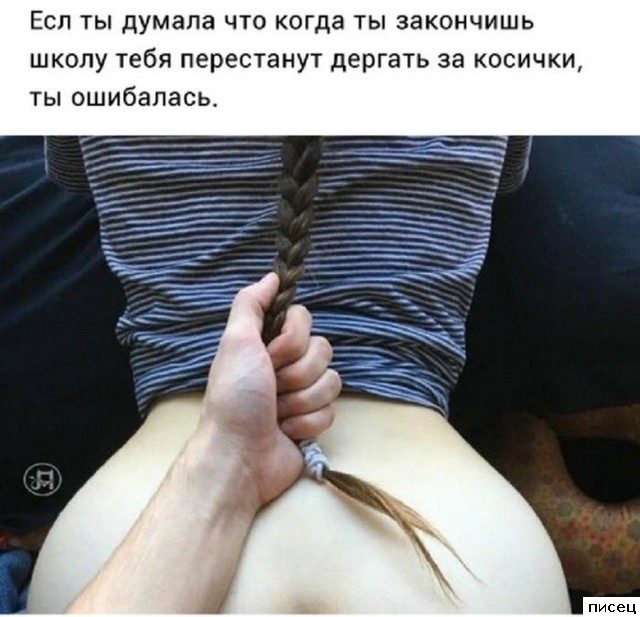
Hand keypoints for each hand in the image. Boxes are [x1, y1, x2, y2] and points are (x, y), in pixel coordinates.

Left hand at [199, 273, 340, 507]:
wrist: (240, 456)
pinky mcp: (314, 421)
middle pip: (323, 351)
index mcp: (270, 344)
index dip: (292, 339)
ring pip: (332, 382)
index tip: (270, 356)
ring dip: (300, 401)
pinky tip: (287, 432)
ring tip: (277, 414)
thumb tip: (273, 276)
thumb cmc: (235, 398)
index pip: (305, 321)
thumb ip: (251, 304)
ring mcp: (303, 393)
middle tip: (271, 389)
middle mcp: (288, 364)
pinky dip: (306, 424)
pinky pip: (331, 410)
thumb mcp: (236, 343)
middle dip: (295, 374)